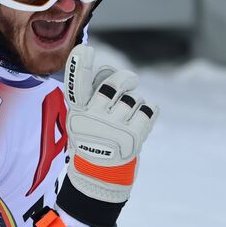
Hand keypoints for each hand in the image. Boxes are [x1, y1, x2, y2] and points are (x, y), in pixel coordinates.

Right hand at [62, 44, 158, 203]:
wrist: (100, 177)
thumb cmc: (94, 139)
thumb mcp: (84, 118)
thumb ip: (93, 94)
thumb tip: (111, 71)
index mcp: (78, 112)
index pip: (76, 85)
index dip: (79, 65)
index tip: (85, 49)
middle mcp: (94, 118)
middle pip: (114, 84)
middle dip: (126, 78)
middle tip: (130, 80)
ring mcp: (114, 128)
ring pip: (134, 98)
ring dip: (135, 103)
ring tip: (127, 118)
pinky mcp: (133, 137)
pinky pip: (148, 109)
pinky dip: (148, 112)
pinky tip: (140, 122)